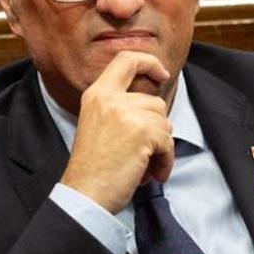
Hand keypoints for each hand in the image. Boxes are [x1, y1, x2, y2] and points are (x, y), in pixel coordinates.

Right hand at [60, 51, 174, 212]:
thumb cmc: (92, 168)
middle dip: (156, 129)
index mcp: (97, 94)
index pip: (126, 59)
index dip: (149, 63)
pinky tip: (151, 174)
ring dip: (160, 148)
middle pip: (155, 102)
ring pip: (164, 123)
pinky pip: (168, 143)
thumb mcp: (98, 124)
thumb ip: (119, 108)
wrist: (84, 195)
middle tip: (142, 153)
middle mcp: (110, 99)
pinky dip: (165, 162)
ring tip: (142, 165)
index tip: (162, 75)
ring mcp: (127, 114)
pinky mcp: (142, 132)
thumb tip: (155, 106)